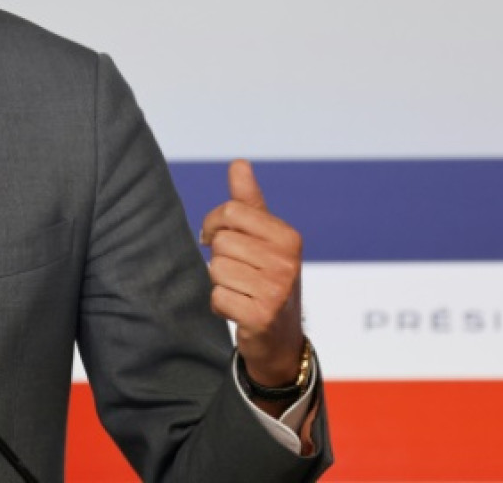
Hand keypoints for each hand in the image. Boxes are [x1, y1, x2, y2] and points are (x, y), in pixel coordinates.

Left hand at [200, 160, 305, 392]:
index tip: (216, 237)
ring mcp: (277, 290)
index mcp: (288, 236)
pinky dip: (221, 305)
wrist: (280, 338)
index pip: (231, 211)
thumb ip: (249, 202)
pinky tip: (240, 310)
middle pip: (221, 242)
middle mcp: (287, 261)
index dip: (214, 224)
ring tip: (242, 291)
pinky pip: (217, 298)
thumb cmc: (267, 279)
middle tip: (239, 273)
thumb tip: (238, 163)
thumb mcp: (264, 238)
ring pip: (216, 269)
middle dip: (220, 258)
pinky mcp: (261, 316)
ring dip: (221, 283)